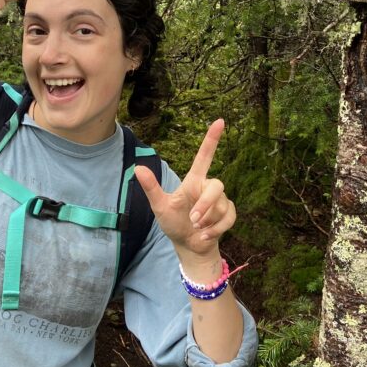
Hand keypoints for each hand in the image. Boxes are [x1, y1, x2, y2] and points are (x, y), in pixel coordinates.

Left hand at [134, 119, 235, 256]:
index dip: (212, 139)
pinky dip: (216, 230)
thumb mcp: (160, 207)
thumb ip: (151, 188)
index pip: (204, 157)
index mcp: (193, 181)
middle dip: (206, 205)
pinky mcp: (228, 213)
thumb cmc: (172, 223)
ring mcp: (220, 200)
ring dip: (208, 221)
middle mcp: (208, 187)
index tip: (220, 121)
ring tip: (197, 229)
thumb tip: (137, 168)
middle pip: (217, 186)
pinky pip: (229, 217)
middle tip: (193, 221)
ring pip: (221, 205)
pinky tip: (205, 235)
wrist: (187, 245)